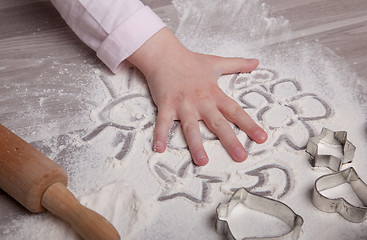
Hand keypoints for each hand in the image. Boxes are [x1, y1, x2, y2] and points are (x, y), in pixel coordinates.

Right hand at [127, 28, 266, 165]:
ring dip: (196, 144)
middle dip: (230, 140)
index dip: (249, 125)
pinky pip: (163, 122)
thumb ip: (238, 64)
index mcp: (214, 94)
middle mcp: (201, 101)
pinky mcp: (166, 105)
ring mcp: (183, 104)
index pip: (236, 111)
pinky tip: (159, 148)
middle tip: (241, 157)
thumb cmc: (191, 61)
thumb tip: (257, 61)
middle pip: (218, 123)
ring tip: (202, 161)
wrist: (165, 54)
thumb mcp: (217, 62)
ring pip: (191, 127)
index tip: (262, 138)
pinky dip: (160, 135)